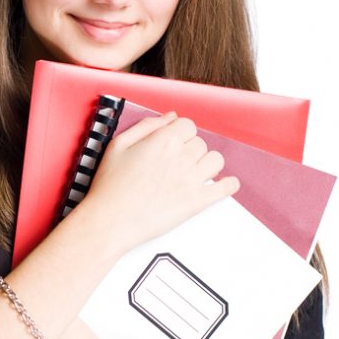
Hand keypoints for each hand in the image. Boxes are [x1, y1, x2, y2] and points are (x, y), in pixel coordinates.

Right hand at [83, 112, 239, 254]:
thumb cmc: (110, 186)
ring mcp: (192, 179)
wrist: (110, 221)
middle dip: (189, 150)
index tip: (173, 143)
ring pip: (216, 160)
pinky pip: (226, 188)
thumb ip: (147, 126)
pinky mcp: (197, 201)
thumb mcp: (119, 144)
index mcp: (164, 140)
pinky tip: (223, 184)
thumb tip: (170, 117)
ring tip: (194, 173)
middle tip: (175, 163)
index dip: (180, 134)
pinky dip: (228, 185)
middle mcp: (182, 157)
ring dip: (207, 164)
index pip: (188, 125)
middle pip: (200, 143)